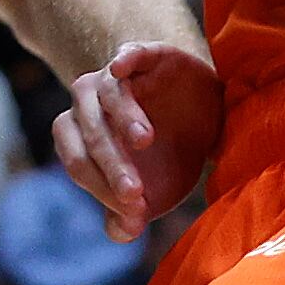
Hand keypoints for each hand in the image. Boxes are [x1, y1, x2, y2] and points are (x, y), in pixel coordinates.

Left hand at [51, 40, 218, 242]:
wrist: (205, 119)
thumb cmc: (170, 158)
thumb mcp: (156, 193)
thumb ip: (132, 212)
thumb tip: (122, 231)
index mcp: (81, 137)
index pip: (79, 164)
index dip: (102, 187)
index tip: (135, 207)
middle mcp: (90, 103)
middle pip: (89, 133)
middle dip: (111, 165)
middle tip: (136, 192)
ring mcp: (116, 75)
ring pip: (108, 94)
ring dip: (122, 118)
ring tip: (144, 141)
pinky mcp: (147, 54)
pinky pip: (129, 53)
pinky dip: (124, 58)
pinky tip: (119, 67)